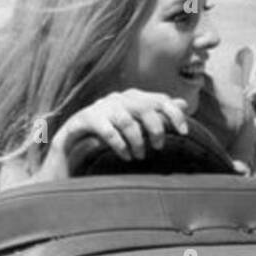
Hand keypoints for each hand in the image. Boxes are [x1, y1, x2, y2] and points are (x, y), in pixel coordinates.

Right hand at [40, 89, 189, 179]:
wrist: (71, 147)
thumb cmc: (109, 137)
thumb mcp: (136, 126)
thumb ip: (158, 114)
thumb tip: (184, 104)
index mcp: (132, 99)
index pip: (159, 99)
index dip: (174, 114)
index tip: (185, 133)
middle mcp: (117, 99)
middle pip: (144, 107)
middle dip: (155, 128)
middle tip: (158, 147)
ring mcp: (100, 108)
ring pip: (126, 120)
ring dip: (137, 141)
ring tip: (140, 157)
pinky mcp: (85, 119)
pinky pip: (107, 130)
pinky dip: (119, 145)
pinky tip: (125, 156)